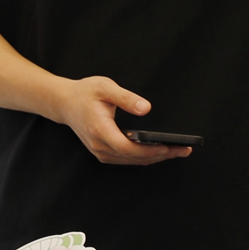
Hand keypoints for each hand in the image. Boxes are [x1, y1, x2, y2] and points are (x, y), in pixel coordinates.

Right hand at [48, 76, 191, 165]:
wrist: (65, 103)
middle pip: (134, 158)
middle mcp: (100, 145)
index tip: (169, 147)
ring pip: (132, 161)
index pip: (128, 148)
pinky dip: (144, 158)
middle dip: (161, 155)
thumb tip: (146, 108)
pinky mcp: (103, 153)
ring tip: (177, 151)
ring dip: (155, 158)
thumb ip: (126, 98)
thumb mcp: (105, 87)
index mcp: (100, 130)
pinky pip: (126, 160)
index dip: (150, 151)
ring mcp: (100, 152)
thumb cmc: (85, 93)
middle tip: (184, 150)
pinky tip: (159, 152)